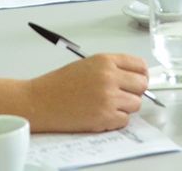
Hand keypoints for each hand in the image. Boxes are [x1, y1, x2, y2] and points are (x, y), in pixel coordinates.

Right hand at [26, 53, 150, 132]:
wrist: (40, 101)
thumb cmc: (60, 84)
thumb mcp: (89, 64)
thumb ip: (112, 68)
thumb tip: (135, 77)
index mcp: (106, 61)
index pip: (140, 66)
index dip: (141, 75)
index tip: (137, 81)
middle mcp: (110, 77)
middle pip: (142, 85)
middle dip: (135, 91)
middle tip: (122, 96)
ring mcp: (108, 97)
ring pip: (136, 104)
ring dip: (125, 107)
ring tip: (107, 106)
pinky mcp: (104, 116)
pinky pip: (124, 120)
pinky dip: (116, 120)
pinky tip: (101, 115)